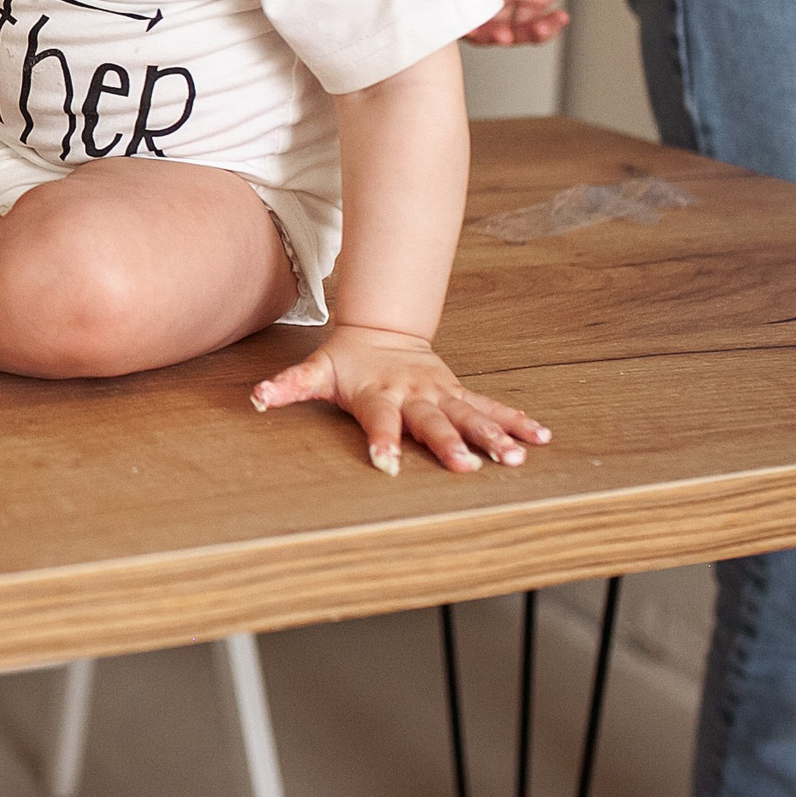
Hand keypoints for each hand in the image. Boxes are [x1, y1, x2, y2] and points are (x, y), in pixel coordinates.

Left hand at [251, 323, 549, 474]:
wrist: (382, 329)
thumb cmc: (346, 362)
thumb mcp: (315, 371)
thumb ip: (287, 386)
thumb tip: (254, 397)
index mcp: (379, 395)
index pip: (379, 421)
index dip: (381, 441)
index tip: (384, 463)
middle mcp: (414, 394)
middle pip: (432, 422)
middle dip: (449, 443)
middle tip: (466, 467)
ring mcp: (441, 393)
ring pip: (470, 415)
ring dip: (494, 435)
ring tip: (516, 457)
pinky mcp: (460, 392)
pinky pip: (491, 407)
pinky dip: (516, 420)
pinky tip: (541, 437)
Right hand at [464, 0, 626, 45]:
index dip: (464, 12)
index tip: (482, 24)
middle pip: (477, 12)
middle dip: (490, 30)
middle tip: (509, 36)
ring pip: (504, 22)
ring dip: (520, 33)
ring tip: (545, 27)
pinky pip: (531, 20)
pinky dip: (543, 29)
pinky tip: (559, 20)